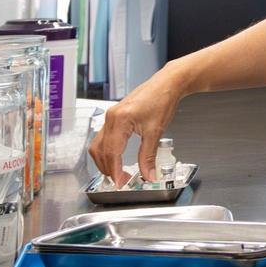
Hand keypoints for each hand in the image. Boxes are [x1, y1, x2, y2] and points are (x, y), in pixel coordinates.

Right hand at [88, 63, 188, 186]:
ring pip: (99, 145)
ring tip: (118, 173)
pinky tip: (116, 158)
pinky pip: (103, 137)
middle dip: (108, 168)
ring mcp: (111, 116)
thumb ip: (149, 155)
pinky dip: (107, 151)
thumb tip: (148, 174)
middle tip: (121, 180)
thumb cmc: (162, 99)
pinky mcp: (115, 117)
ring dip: (105, 161)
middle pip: (100, 151)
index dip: (114, 171)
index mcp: (119, 120)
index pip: (111, 152)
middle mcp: (111, 117)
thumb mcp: (156, 131)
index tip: (120, 183)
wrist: (167, 83)